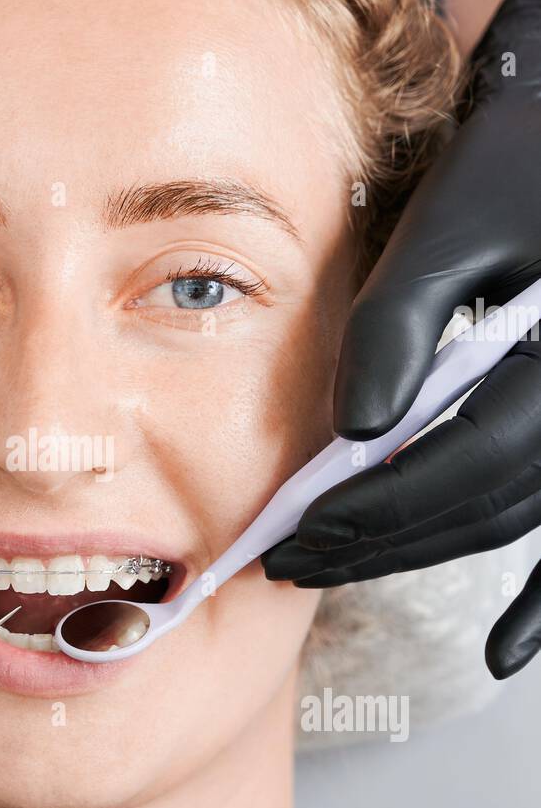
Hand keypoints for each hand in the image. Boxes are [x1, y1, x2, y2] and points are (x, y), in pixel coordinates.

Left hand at [262, 0, 540, 679]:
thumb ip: (400, 325)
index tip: (297, 527)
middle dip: (382, 539)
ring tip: (333, 565)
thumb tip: (353, 432)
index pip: (464, 458)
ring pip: (509, 518)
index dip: (376, 502)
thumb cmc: (522, 154)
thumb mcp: (453, 222)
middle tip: (291, 560)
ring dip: (421, 549)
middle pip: (484, 504)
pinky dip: (537, 599)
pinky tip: (502, 653)